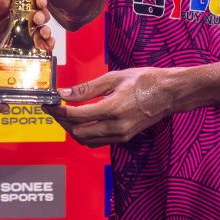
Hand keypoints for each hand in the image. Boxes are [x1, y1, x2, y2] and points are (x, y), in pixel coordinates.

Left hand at [0, 0, 55, 62]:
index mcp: (16, 10)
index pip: (32, 2)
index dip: (39, 0)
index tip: (40, 1)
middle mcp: (23, 23)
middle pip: (41, 16)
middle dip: (43, 15)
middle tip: (37, 18)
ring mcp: (25, 37)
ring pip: (43, 31)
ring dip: (47, 30)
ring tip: (44, 32)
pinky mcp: (25, 50)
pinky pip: (40, 48)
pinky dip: (47, 45)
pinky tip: (47, 44)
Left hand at [47, 68, 181, 147]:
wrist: (169, 93)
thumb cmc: (145, 81)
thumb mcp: (114, 78)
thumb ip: (87, 88)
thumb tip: (65, 93)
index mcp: (113, 109)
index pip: (77, 116)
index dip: (59, 111)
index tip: (50, 104)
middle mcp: (116, 126)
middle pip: (78, 132)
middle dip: (62, 122)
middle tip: (54, 109)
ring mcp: (120, 135)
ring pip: (86, 140)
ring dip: (72, 129)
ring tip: (64, 115)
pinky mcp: (123, 137)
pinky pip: (97, 141)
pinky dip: (85, 134)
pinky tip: (81, 121)